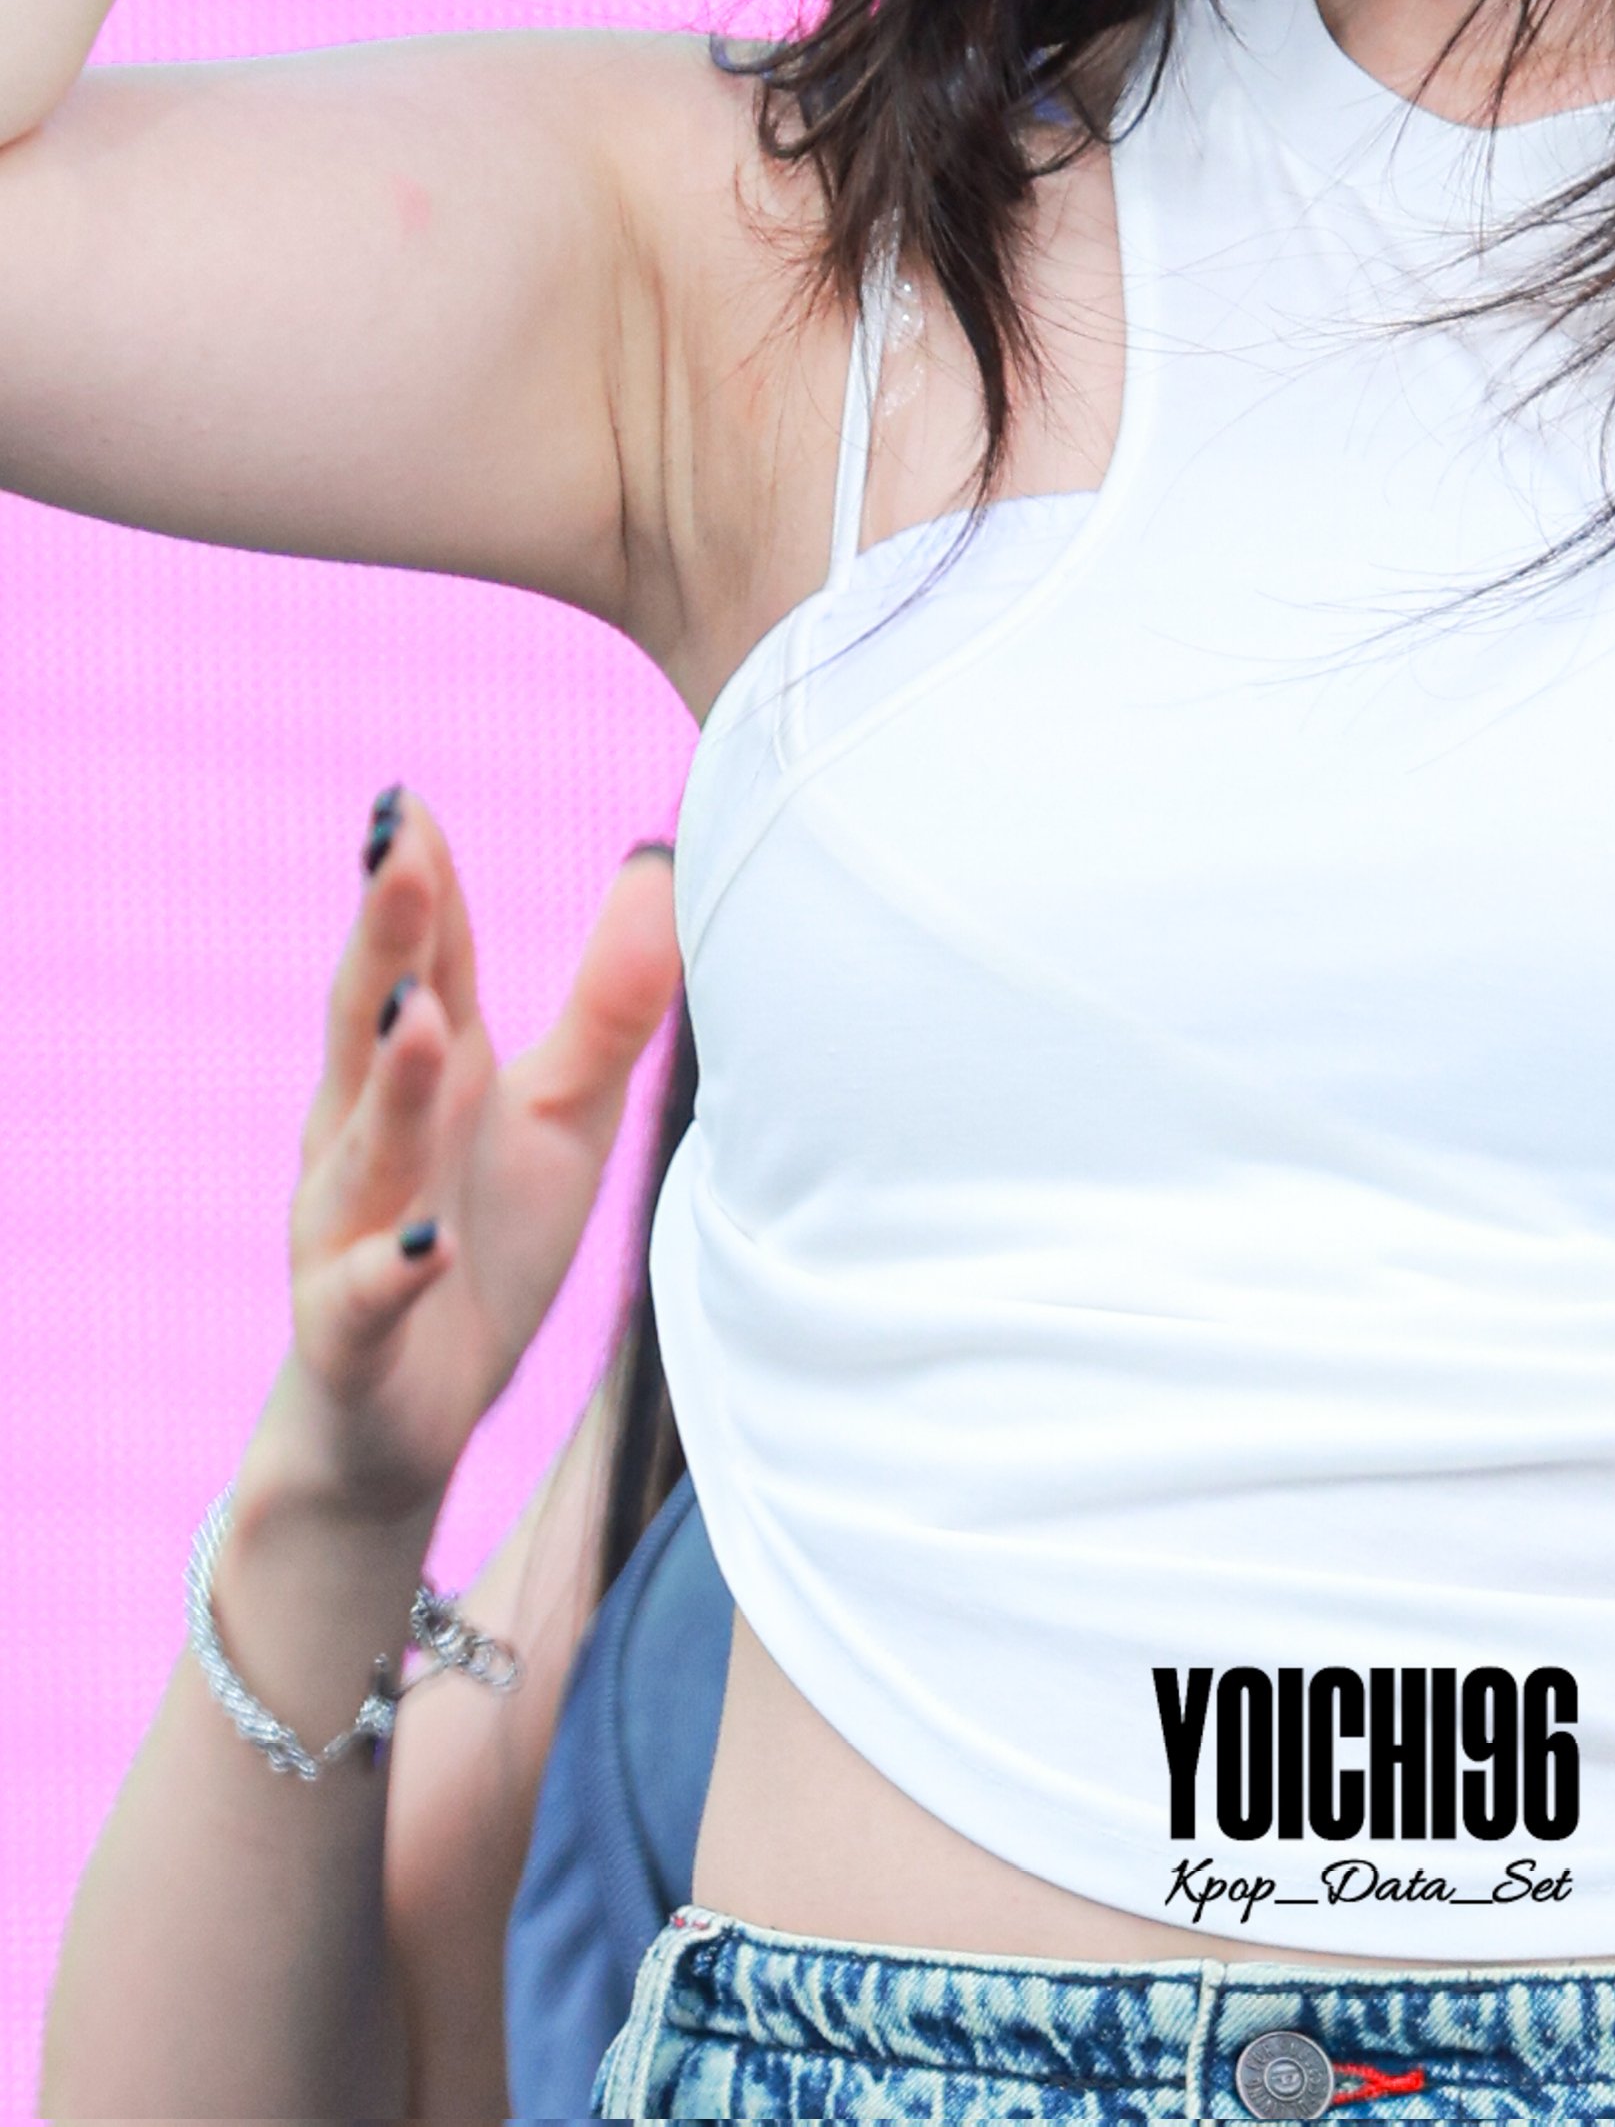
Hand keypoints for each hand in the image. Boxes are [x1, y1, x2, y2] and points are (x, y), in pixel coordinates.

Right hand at [255, 789, 680, 1525]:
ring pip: (365, 1148)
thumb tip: (659, 865)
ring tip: (416, 1012)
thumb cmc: (482, 1240)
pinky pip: (365, 1296)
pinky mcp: (352, 1333)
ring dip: (388, 1084)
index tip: (405, 799)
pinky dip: (389, 1268)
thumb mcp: (564, 1117)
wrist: (400, 1421)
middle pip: (373, 1021)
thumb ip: (608, 1005)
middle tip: (394, 848)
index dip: (419, 884)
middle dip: (385, 938)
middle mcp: (370, 1136)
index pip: (426, 961)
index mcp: (428, 1074)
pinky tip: (423, 1241)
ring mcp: (350, 1234)